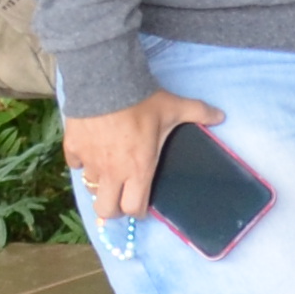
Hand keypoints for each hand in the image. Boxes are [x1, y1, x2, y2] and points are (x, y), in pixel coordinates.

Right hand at [61, 90, 219, 225]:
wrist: (105, 82)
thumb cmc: (142, 101)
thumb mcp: (174, 108)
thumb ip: (199, 114)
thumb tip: (221, 116)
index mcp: (139, 170)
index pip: (134, 208)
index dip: (138, 211)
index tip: (141, 205)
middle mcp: (113, 172)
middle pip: (106, 210)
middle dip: (114, 208)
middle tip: (120, 197)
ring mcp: (90, 162)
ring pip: (90, 187)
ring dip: (100, 183)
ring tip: (108, 172)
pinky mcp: (73, 148)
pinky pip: (74, 165)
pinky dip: (81, 162)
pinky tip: (91, 152)